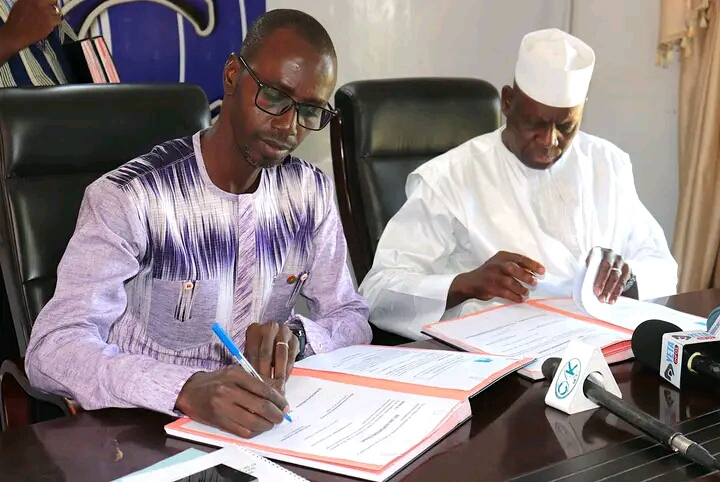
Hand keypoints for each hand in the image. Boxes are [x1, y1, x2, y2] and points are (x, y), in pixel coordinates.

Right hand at [2, 0, 60, 50]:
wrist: (17, 33)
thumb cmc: (17, 19)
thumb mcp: (21, 4)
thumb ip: (32, 2)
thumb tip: (41, 2)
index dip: (50, 2)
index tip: (50, 5)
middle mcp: (40, 4)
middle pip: (54, 4)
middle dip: (53, 9)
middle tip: (50, 13)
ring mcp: (46, 14)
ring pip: (57, 13)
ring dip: (54, 16)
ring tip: (48, 20)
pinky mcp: (50, 24)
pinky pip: (57, 21)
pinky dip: (55, 23)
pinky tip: (48, 25)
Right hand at [175, 366, 289, 438]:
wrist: (190, 392)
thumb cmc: (216, 381)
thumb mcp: (236, 373)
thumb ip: (256, 380)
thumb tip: (279, 392)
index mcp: (235, 375)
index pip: (264, 389)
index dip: (278, 400)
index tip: (285, 405)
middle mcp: (228, 390)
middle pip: (261, 406)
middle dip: (276, 414)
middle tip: (281, 416)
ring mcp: (222, 407)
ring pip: (253, 421)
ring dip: (267, 425)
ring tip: (271, 423)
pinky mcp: (219, 422)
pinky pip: (242, 431)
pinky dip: (254, 431)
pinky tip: (258, 427)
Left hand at [244, 321, 299, 393]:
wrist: (276, 339)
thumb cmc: (260, 350)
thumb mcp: (252, 354)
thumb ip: (250, 363)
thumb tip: (248, 379)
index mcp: (254, 329)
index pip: (252, 350)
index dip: (252, 367)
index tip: (253, 380)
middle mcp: (269, 327)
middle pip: (266, 351)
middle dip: (265, 370)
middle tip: (264, 384)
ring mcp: (284, 331)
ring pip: (281, 353)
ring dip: (277, 370)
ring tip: (274, 383)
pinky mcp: (295, 338)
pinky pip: (291, 355)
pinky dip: (287, 368)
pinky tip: (283, 377)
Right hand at [448, 251, 545, 306]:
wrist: (469, 282)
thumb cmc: (489, 273)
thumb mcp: (500, 264)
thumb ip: (514, 266)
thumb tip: (534, 273)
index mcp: (501, 256)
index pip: (519, 258)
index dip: (532, 264)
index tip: (542, 271)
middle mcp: (496, 264)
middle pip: (513, 269)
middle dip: (526, 276)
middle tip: (534, 283)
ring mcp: (492, 276)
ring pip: (509, 282)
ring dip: (520, 289)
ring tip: (526, 293)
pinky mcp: (490, 287)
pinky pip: (505, 293)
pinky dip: (514, 297)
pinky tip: (519, 299)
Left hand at [587, 248, 630, 303]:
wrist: (608, 260)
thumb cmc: (593, 265)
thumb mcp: (588, 265)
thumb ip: (587, 272)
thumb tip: (583, 286)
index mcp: (598, 251)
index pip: (600, 264)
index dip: (599, 278)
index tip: (596, 290)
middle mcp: (611, 254)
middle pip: (609, 270)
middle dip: (605, 285)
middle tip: (600, 297)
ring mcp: (620, 261)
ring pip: (617, 277)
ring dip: (611, 290)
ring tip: (606, 300)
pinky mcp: (627, 269)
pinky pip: (623, 282)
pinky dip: (617, 292)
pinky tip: (613, 299)